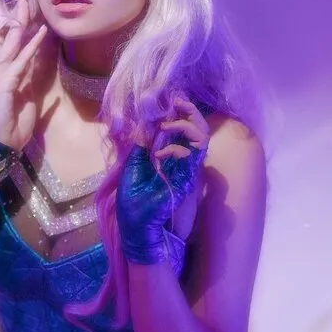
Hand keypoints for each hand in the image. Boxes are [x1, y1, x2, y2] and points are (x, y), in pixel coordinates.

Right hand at [0, 0, 52, 151]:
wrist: (2, 143)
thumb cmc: (12, 124)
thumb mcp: (24, 97)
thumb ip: (29, 80)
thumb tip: (40, 65)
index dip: (0, 24)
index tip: (4, 5)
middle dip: (6, 15)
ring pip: (9, 43)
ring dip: (18, 23)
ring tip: (25, 3)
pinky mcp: (5, 83)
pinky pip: (21, 61)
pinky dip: (32, 46)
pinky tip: (41, 32)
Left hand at [117, 96, 209, 264]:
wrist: (141, 233)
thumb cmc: (136, 207)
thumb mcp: (133, 170)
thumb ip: (139, 147)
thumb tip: (141, 123)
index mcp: (166, 158)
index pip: (175, 128)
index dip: (173, 111)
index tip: (165, 97)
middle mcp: (179, 161)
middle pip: (193, 128)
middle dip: (186, 110)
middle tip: (176, 98)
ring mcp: (186, 170)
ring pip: (199, 138)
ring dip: (184, 124)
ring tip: (168, 121)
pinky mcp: (188, 180)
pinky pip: (193, 156)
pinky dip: (176, 148)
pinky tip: (160, 152)